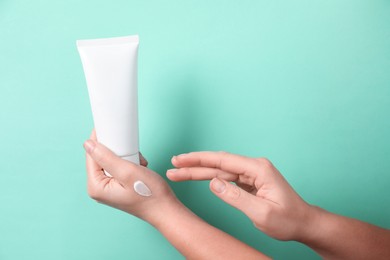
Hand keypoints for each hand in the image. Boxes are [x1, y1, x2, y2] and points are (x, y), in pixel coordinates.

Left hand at [83, 131, 176, 224]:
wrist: (165, 209)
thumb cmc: (149, 194)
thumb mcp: (127, 171)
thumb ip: (106, 157)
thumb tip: (88, 144)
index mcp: (96, 187)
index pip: (91, 156)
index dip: (98, 140)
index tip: (107, 127)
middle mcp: (99, 189)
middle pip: (100, 158)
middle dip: (116, 151)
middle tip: (131, 152)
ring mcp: (109, 189)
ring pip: (111, 161)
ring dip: (125, 157)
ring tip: (138, 163)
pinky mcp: (118, 187)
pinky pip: (119, 167)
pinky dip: (130, 163)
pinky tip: (139, 167)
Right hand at [167, 151, 314, 240]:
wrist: (303, 223)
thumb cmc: (288, 219)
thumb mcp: (262, 213)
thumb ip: (236, 197)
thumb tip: (213, 183)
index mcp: (258, 169)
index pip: (222, 160)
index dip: (198, 160)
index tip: (180, 160)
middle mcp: (254, 167)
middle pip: (218, 163)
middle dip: (194, 165)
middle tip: (173, 166)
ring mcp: (252, 173)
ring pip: (220, 169)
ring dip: (199, 171)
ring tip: (179, 173)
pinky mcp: (250, 181)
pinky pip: (226, 177)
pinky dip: (210, 177)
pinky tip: (198, 177)